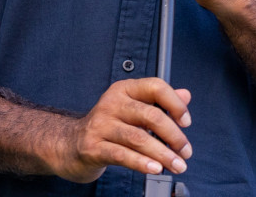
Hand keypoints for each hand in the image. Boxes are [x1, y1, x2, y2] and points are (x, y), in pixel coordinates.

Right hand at [51, 78, 191, 182]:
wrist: (69, 144)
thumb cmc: (107, 127)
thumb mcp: (132, 109)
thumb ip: (159, 102)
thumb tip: (186, 95)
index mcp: (124, 90)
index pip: (155, 87)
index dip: (175, 104)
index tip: (186, 122)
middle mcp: (112, 103)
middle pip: (150, 116)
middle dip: (174, 136)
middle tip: (185, 152)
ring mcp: (100, 125)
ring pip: (139, 138)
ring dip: (162, 154)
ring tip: (176, 165)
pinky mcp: (93, 147)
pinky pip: (122, 155)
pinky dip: (142, 163)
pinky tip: (155, 168)